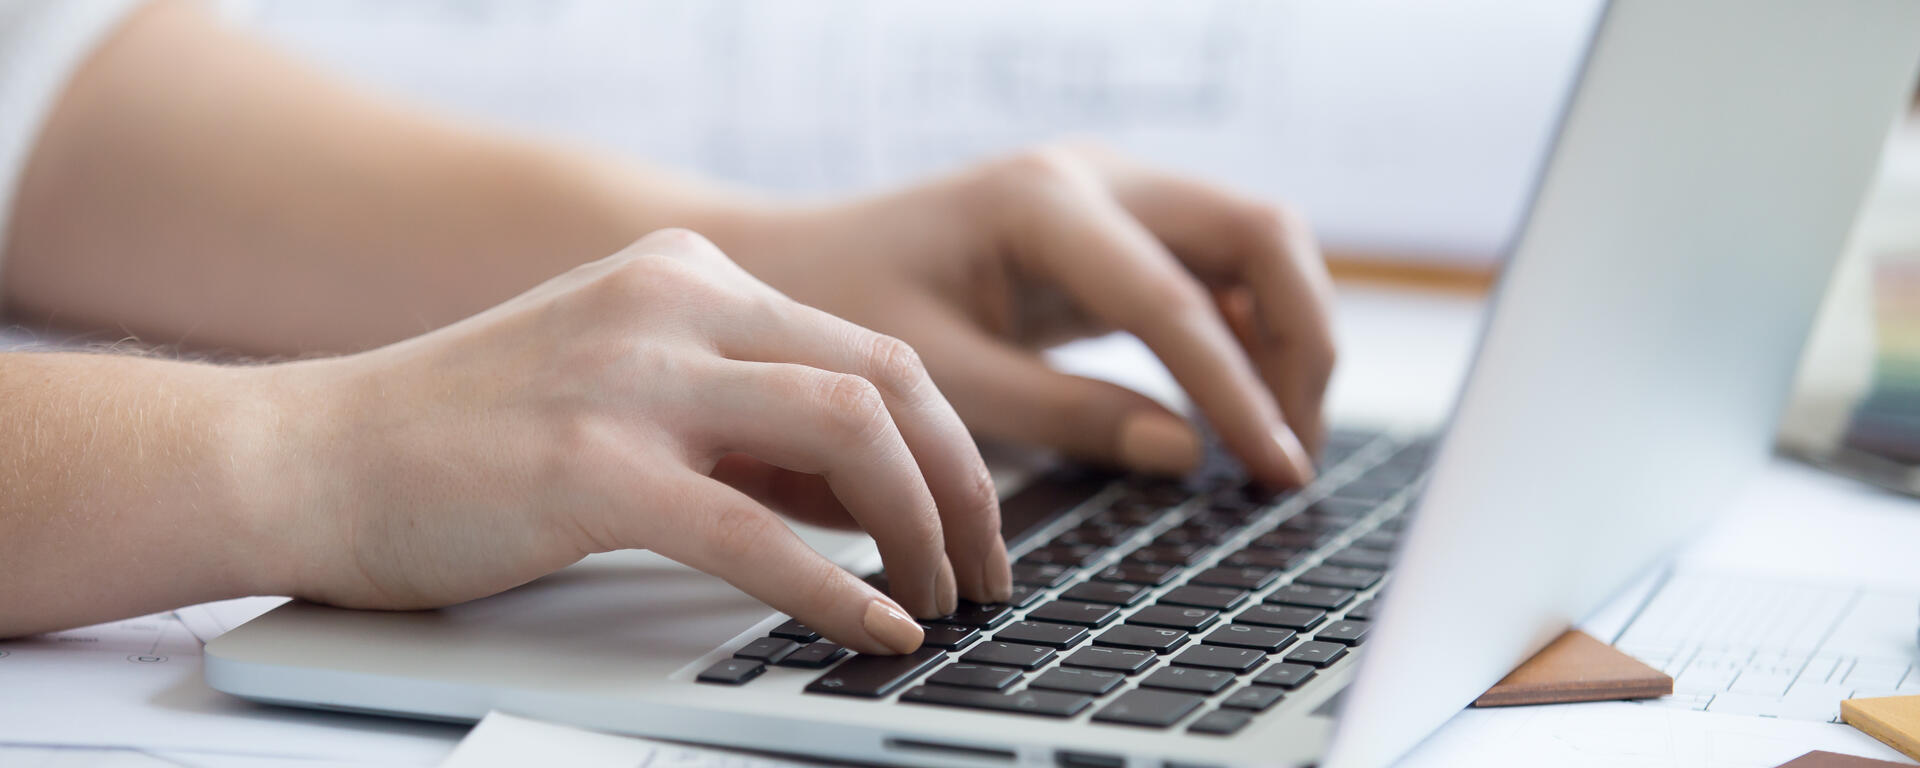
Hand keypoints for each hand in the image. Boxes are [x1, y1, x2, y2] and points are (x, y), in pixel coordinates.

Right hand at [257, 229, 1007, 653]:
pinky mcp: (590, 465)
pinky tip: (873, 631)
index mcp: (690, 276)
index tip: (972, 521)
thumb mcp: (629, 398)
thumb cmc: (467, 445)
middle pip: (888, 378)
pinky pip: (759, 533)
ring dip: (919, 528)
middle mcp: (674, 302)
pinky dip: (837, 589)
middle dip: (962, 484)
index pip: (870, 349)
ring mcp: (632, 376)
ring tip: (935, 601)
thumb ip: (746, 431)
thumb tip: (874, 499)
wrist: (307, 456)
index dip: (948, 445)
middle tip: (981, 569)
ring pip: (850, 430)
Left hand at [716, 145, 1334, 487]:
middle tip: (1293, 453)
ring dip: (1285, 337)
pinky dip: (1245, 335)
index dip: (1238, 392)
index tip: (1277, 471)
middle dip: (1300, 341)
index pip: (1174, 300)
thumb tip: (1186, 454)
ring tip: (1278, 445)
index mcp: (1040, 203)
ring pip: (1254, 244)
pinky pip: (1216, 269)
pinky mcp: (1117, 228)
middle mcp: (1092, 176)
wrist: (799, 263)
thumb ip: (1061, 416)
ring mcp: (1113, 193)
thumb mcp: (940, 378)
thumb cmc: (843, 312)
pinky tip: (1238, 414)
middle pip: (1260, 233)